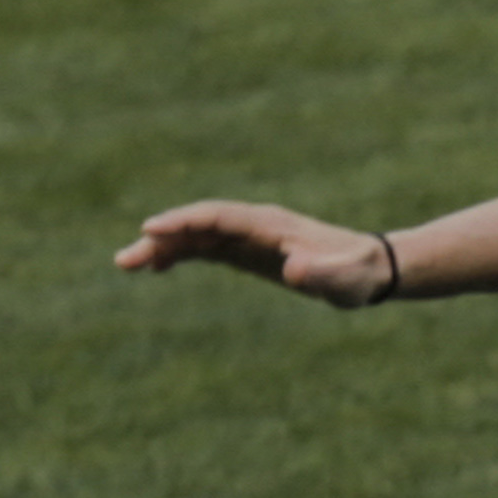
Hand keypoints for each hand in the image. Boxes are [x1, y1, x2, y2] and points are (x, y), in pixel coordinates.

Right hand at [115, 200, 398, 308]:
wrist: (372, 269)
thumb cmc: (359, 275)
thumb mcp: (344, 281)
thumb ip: (322, 275)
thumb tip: (295, 269)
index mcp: (271, 225)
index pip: (219, 216)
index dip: (184, 222)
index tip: (151, 230)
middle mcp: (255, 225)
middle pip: (199, 225)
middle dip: (162, 238)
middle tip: (125, 261)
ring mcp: (250, 237)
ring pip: (197, 236)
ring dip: (163, 247)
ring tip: (128, 265)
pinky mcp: (249, 252)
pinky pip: (207, 248)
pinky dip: (181, 253)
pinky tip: (158, 268)